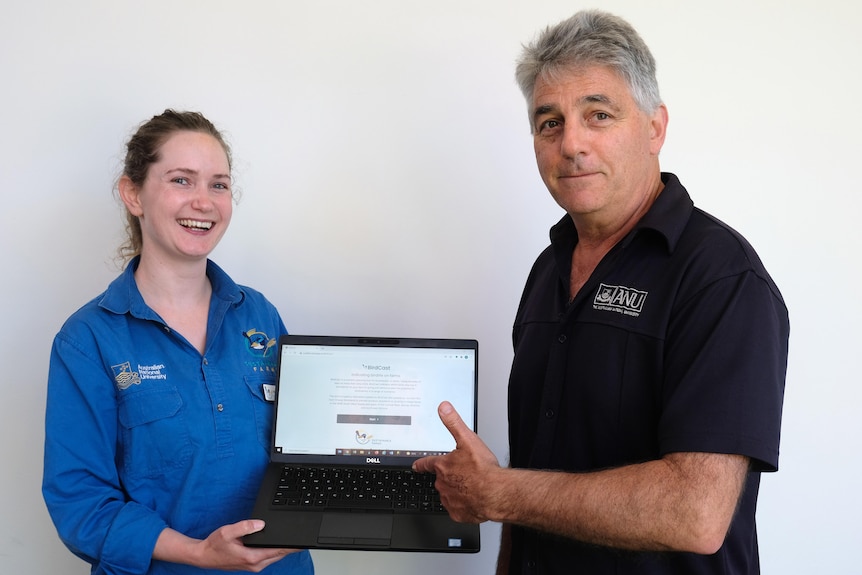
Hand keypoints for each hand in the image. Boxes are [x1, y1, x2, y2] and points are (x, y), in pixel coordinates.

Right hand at [155, 520, 300, 571]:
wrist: (203, 557)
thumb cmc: (214, 545)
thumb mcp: (228, 532)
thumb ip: (245, 527)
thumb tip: (261, 523)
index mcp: (252, 557)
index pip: (278, 551)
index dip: (292, 546)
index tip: (302, 541)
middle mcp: (255, 564)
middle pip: (280, 554)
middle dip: (291, 546)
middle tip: (303, 536)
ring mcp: (254, 565)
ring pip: (275, 557)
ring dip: (284, 549)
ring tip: (295, 539)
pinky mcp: (252, 564)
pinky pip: (269, 557)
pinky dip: (276, 551)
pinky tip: (280, 544)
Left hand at [412, 401, 500, 522]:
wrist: (495, 493)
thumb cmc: (483, 469)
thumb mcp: (468, 439)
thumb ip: (454, 423)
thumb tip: (443, 408)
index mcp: (443, 466)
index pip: (427, 463)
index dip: (421, 464)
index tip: (416, 466)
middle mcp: (442, 483)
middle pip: (441, 480)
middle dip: (450, 478)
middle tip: (466, 476)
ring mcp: (449, 499)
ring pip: (448, 494)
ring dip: (457, 491)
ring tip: (472, 487)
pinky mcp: (457, 513)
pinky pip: (456, 509)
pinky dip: (463, 505)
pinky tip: (473, 499)